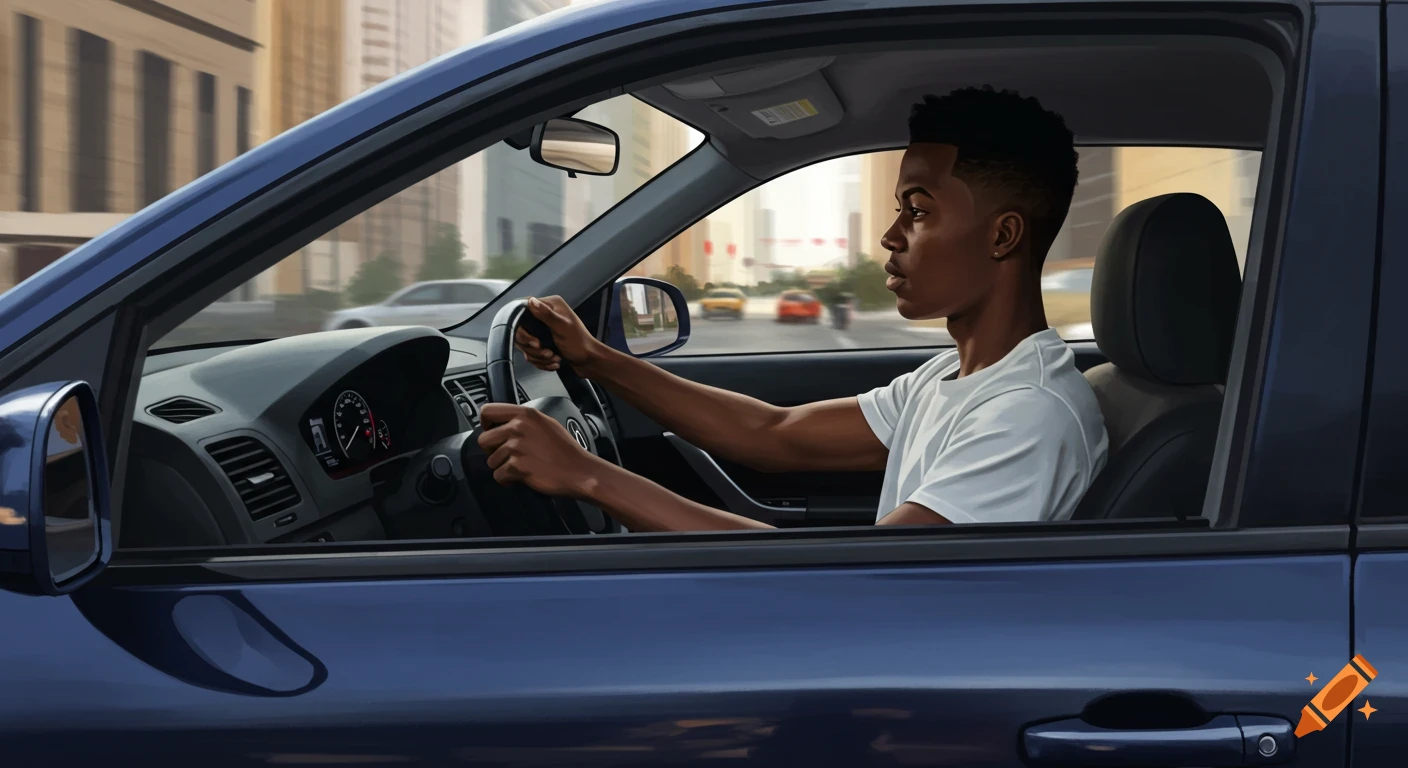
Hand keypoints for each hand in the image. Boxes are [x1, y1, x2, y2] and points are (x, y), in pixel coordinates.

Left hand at [477, 403, 601, 497]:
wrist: (579, 472)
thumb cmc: (566, 451)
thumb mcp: (546, 423)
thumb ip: (524, 420)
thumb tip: (504, 423)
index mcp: (525, 414)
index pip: (487, 411)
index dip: (485, 424)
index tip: (492, 432)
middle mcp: (518, 427)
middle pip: (483, 439)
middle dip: (492, 451)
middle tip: (508, 456)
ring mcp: (517, 447)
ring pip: (491, 460)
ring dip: (503, 467)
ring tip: (520, 467)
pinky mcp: (517, 466)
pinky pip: (498, 475)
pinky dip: (507, 480)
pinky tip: (520, 478)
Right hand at [515, 296, 608, 374]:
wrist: (589, 362)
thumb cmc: (580, 343)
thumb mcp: (562, 327)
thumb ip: (546, 314)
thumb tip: (531, 301)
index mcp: (551, 305)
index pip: (523, 311)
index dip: (523, 329)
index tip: (534, 341)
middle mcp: (545, 315)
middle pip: (521, 331)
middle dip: (533, 348)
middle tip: (547, 352)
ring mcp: (542, 330)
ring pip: (526, 345)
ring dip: (539, 356)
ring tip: (554, 357)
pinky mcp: (542, 343)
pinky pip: (532, 354)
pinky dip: (542, 361)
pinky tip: (554, 362)